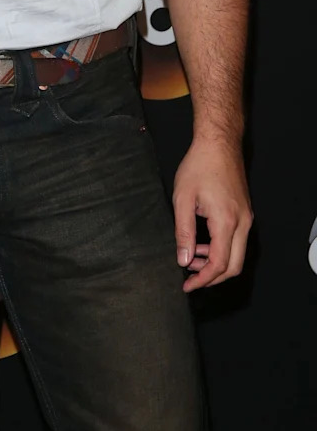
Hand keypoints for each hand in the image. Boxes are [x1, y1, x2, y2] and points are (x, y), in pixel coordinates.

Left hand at [173, 134, 252, 291]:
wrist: (219, 144)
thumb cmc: (199, 166)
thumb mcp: (183, 199)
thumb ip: (183, 232)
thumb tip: (183, 260)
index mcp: (227, 222)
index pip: (219, 264)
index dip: (203, 279)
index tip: (187, 286)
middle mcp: (242, 223)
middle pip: (234, 266)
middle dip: (212, 277)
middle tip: (190, 279)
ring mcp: (246, 218)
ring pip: (237, 255)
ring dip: (216, 263)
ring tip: (191, 259)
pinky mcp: (244, 213)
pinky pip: (237, 241)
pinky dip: (221, 249)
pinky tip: (202, 244)